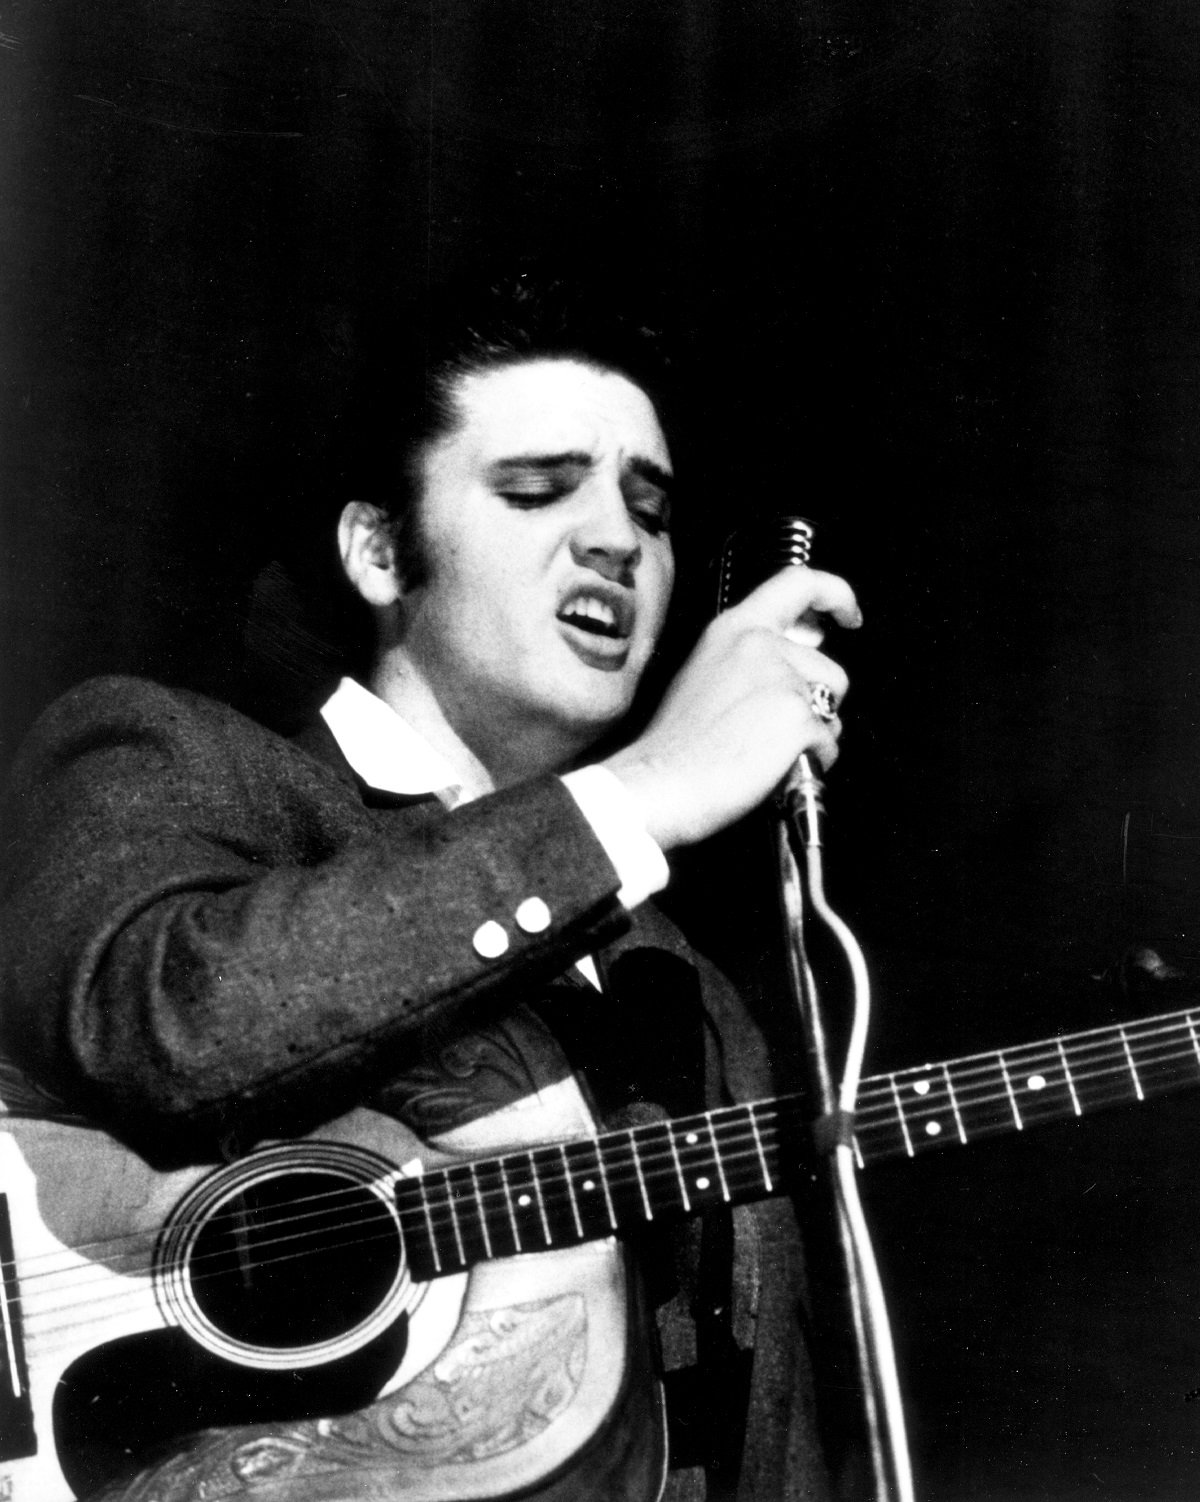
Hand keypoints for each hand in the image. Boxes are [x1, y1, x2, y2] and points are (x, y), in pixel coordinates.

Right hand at [603, 567, 860, 850]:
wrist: (660, 785)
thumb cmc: (673, 747)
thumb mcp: (701, 676)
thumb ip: (745, 661)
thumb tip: (783, 670)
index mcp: (734, 630)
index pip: (799, 583)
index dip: (835, 595)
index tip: (847, 613)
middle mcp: (759, 646)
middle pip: (828, 665)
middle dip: (819, 701)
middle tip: (787, 726)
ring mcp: (782, 679)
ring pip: (832, 705)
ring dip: (815, 732)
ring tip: (771, 751)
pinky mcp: (797, 717)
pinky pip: (829, 742)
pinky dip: (812, 762)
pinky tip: (776, 769)